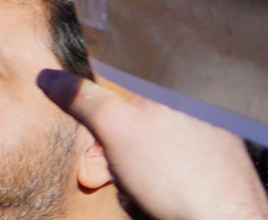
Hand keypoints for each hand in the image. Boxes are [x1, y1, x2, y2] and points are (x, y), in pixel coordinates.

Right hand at [39, 70, 267, 219]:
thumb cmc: (177, 174)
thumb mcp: (114, 127)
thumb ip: (80, 97)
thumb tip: (49, 77)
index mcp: (174, 81)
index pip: (120, 69)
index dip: (94, 95)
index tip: (81, 114)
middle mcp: (197, 101)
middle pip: (133, 110)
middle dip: (109, 141)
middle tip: (100, 168)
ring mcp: (211, 133)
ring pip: (150, 139)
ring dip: (128, 164)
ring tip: (130, 188)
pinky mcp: (218, 162)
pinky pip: (171, 159)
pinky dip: (155, 175)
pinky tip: (153, 196)